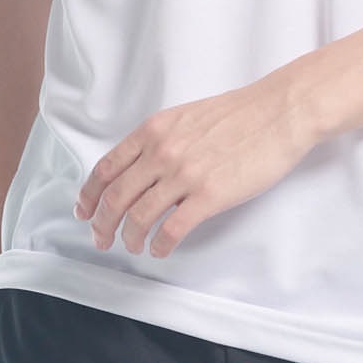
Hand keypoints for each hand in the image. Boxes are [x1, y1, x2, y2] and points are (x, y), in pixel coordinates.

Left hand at [73, 69, 314, 258]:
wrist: (278, 112)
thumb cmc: (238, 113)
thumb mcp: (187, 117)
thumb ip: (161, 142)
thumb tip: (144, 174)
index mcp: (155, 130)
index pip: (107, 167)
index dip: (90, 194)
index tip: (84, 211)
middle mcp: (163, 152)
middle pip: (115, 197)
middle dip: (102, 224)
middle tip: (101, 239)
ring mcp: (185, 174)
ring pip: (138, 217)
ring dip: (129, 238)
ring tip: (132, 246)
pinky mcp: (210, 195)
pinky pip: (172, 229)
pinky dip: (159, 245)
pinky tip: (160, 250)